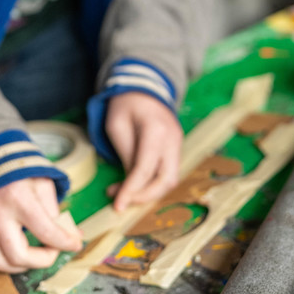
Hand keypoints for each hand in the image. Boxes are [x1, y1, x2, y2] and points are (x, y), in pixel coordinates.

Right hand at [0, 176, 82, 273]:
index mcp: (18, 197)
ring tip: (29, 256)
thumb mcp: (43, 181)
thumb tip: (70, 237)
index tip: (74, 244)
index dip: (66, 243)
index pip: (47, 232)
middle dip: (41, 261)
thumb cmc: (18, 165)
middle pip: (18, 255)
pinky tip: (1, 250)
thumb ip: (54, 211)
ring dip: (16, 265)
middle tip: (50, 253)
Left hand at [105, 91, 182, 211]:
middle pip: (166, 181)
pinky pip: (167, 172)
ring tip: (123, 193)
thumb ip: (126, 155)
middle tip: (122, 202)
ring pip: (170, 180)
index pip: (145, 170)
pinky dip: (152, 183)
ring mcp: (177, 144)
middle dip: (145, 197)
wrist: (144, 88)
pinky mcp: (175, 148)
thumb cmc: (126, 105)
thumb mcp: (116, 126)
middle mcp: (172, 140)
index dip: (131, 191)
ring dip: (148, 192)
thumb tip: (131, 183)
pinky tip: (134, 184)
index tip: (117, 205)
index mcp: (156, 131)